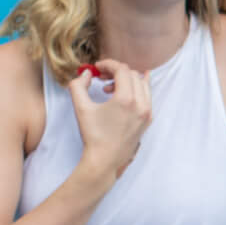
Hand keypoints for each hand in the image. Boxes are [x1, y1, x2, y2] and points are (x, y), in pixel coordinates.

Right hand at [73, 60, 152, 175]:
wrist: (104, 160)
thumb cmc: (93, 135)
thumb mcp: (81, 107)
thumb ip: (78, 85)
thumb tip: (87, 73)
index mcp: (126, 99)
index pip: (122, 69)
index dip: (108, 64)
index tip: (97, 67)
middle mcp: (141, 104)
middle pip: (132, 74)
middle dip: (116, 71)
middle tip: (101, 76)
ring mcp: (147, 113)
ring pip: (142, 84)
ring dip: (126, 80)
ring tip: (110, 89)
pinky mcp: (147, 120)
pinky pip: (147, 96)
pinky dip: (137, 89)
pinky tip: (128, 89)